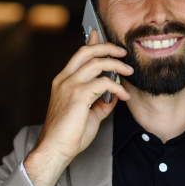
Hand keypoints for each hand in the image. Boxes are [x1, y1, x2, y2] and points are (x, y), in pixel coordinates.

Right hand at [23, 30, 132, 185]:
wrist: (55, 149)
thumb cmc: (69, 135)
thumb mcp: (89, 114)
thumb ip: (100, 101)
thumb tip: (115, 95)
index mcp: (63, 82)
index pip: (78, 56)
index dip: (91, 43)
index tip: (100, 36)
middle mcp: (64, 80)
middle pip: (87, 52)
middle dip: (107, 47)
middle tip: (123, 52)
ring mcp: (69, 86)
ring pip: (96, 63)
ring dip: (116, 65)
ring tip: (129, 72)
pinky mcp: (78, 96)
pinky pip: (103, 83)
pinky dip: (117, 87)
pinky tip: (124, 96)